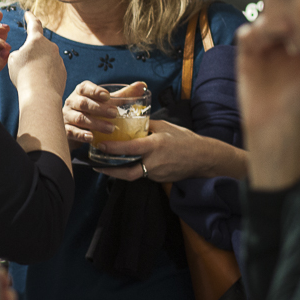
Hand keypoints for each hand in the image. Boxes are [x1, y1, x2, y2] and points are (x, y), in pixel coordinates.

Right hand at [7, 11, 66, 98]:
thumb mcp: (13, 60)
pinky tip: (39, 84)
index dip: (30, 18)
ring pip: (45, 59)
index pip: (34, 24)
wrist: (41, 95)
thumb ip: (19, 53)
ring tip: (30, 79)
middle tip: (24, 66)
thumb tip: (27, 55)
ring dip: (38, 66)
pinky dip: (45, 75)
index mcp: (36, 40)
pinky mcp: (63, 71)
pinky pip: (51, 70)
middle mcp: (50, 46)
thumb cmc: (24, 75)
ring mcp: (58, 59)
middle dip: (32, 54)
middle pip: (39, 46)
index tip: (28, 13)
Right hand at [62, 80, 145, 144]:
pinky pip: (71, 132)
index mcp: (81, 91)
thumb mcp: (106, 102)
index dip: (95, 91)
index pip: (85, 88)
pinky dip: (82, 134)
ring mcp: (67, 116)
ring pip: (79, 118)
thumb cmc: (93, 110)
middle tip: (115, 113)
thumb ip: (123, 94)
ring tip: (111, 129)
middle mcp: (72, 102)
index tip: (107, 96)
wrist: (74, 127)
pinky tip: (92, 138)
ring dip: (95, 123)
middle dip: (99, 108)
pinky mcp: (65, 130)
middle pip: (83, 103)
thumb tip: (142, 85)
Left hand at [96, 120, 248, 181]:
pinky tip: (126, 165)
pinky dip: (133, 170)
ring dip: (120, 171)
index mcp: (155, 146)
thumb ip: (147, 125)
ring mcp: (157, 174)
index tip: (100, 146)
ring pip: (134, 174)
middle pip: (127, 173)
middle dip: (110, 171)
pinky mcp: (159, 179)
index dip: (113, 149)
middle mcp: (154, 163)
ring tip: (106, 165)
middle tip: (96, 165)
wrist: (203, 158)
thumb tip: (131, 120)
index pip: (130, 149)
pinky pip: (143, 175)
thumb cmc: (184, 139)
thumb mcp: (165, 126)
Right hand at [237, 17, 299, 189]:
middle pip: (282, 13)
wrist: (275, 126)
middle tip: (290, 21)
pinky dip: (252, 33)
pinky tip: (259, 44)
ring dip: (269, 22)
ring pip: (264, 19)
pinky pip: (246, 34)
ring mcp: (266, 46)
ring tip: (276, 30)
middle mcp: (284, 43)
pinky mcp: (247, 53)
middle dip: (286, 13)